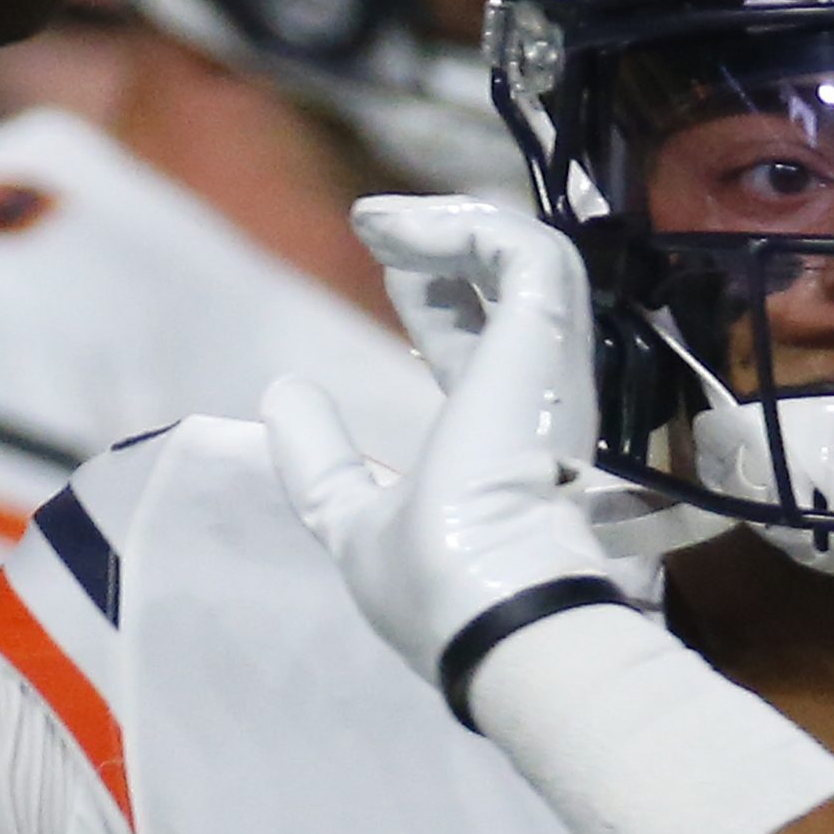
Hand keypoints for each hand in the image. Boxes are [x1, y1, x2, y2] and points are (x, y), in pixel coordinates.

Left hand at [263, 196, 622, 696]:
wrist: (492, 613)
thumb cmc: (434, 585)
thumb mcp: (353, 521)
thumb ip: (324, 463)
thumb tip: (284, 391)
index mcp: (503, 445)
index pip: (482, 349)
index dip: (436, 301)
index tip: (383, 262)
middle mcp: (539, 402)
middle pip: (510, 293)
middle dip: (445, 246)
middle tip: (374, 225)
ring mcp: (550, 370)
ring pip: (530, 261)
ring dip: (452, 226)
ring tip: (381, 219)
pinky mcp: (546, 343)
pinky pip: (524, 254)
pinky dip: (466, 230)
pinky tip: (404, 233)